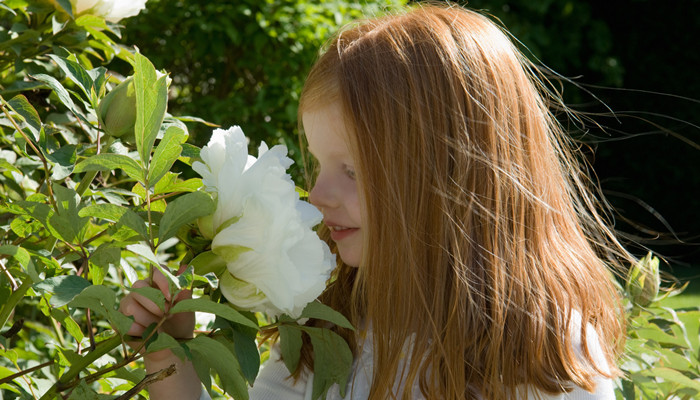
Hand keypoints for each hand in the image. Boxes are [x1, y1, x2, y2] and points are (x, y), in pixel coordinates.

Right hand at [119, 268, 202, 398]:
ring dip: (147, 318)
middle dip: (154, 303)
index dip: (163, 281)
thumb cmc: (180, 322)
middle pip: (138, 286)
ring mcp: (128, 304)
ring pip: (129, 304)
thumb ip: (185, 289)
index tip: (171, 297)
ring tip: (158, 326)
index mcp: (158, 283)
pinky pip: (122, 321)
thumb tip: (186, 267)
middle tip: (167, 315)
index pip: (156, 271)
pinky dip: (138, 330)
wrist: (172, 346)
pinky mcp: (120, 320)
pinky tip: (148, 334)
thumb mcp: (186, 307)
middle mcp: (140, 290)